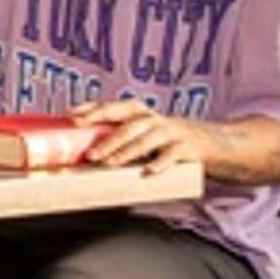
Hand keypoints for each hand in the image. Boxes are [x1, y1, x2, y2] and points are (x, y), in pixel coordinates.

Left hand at [73, 96, 202, 170]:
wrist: (209, 143)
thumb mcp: (141, 135)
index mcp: (138, 113)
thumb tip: (79, 158)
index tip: (70, 117)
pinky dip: (159, 163)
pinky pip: (172, 155)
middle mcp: (153, 119)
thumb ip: (116, 141)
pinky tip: (147, 171)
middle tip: (89, 153)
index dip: (91, 110)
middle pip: (128, 124)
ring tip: (109, 163)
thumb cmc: (163, 141)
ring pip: (146, 139)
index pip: (112, 107)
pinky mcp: (186, 148)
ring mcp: (171, 133)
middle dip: (107, 137)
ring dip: (126, 151)